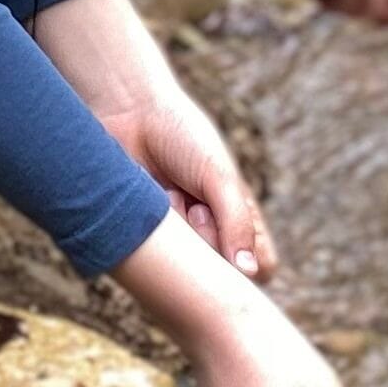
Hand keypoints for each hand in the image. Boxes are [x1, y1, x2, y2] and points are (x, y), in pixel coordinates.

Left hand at [39, 0, 272, 278]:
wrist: (127, 111)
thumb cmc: (181, 136)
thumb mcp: (219, 176)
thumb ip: (238, 223)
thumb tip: (249, 272)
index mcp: (239, 220)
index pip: (260, 268)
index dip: (248, 261)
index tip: (225, 222)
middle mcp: (210, 235)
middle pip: (220, 275)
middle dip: (208, 242)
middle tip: (194, 206)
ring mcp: (177, 241)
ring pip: (186, 271)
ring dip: (180, 236)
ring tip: (170, 195)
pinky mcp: (144, 240)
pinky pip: (153, 262)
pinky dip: (153, 236)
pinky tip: (150, 203)